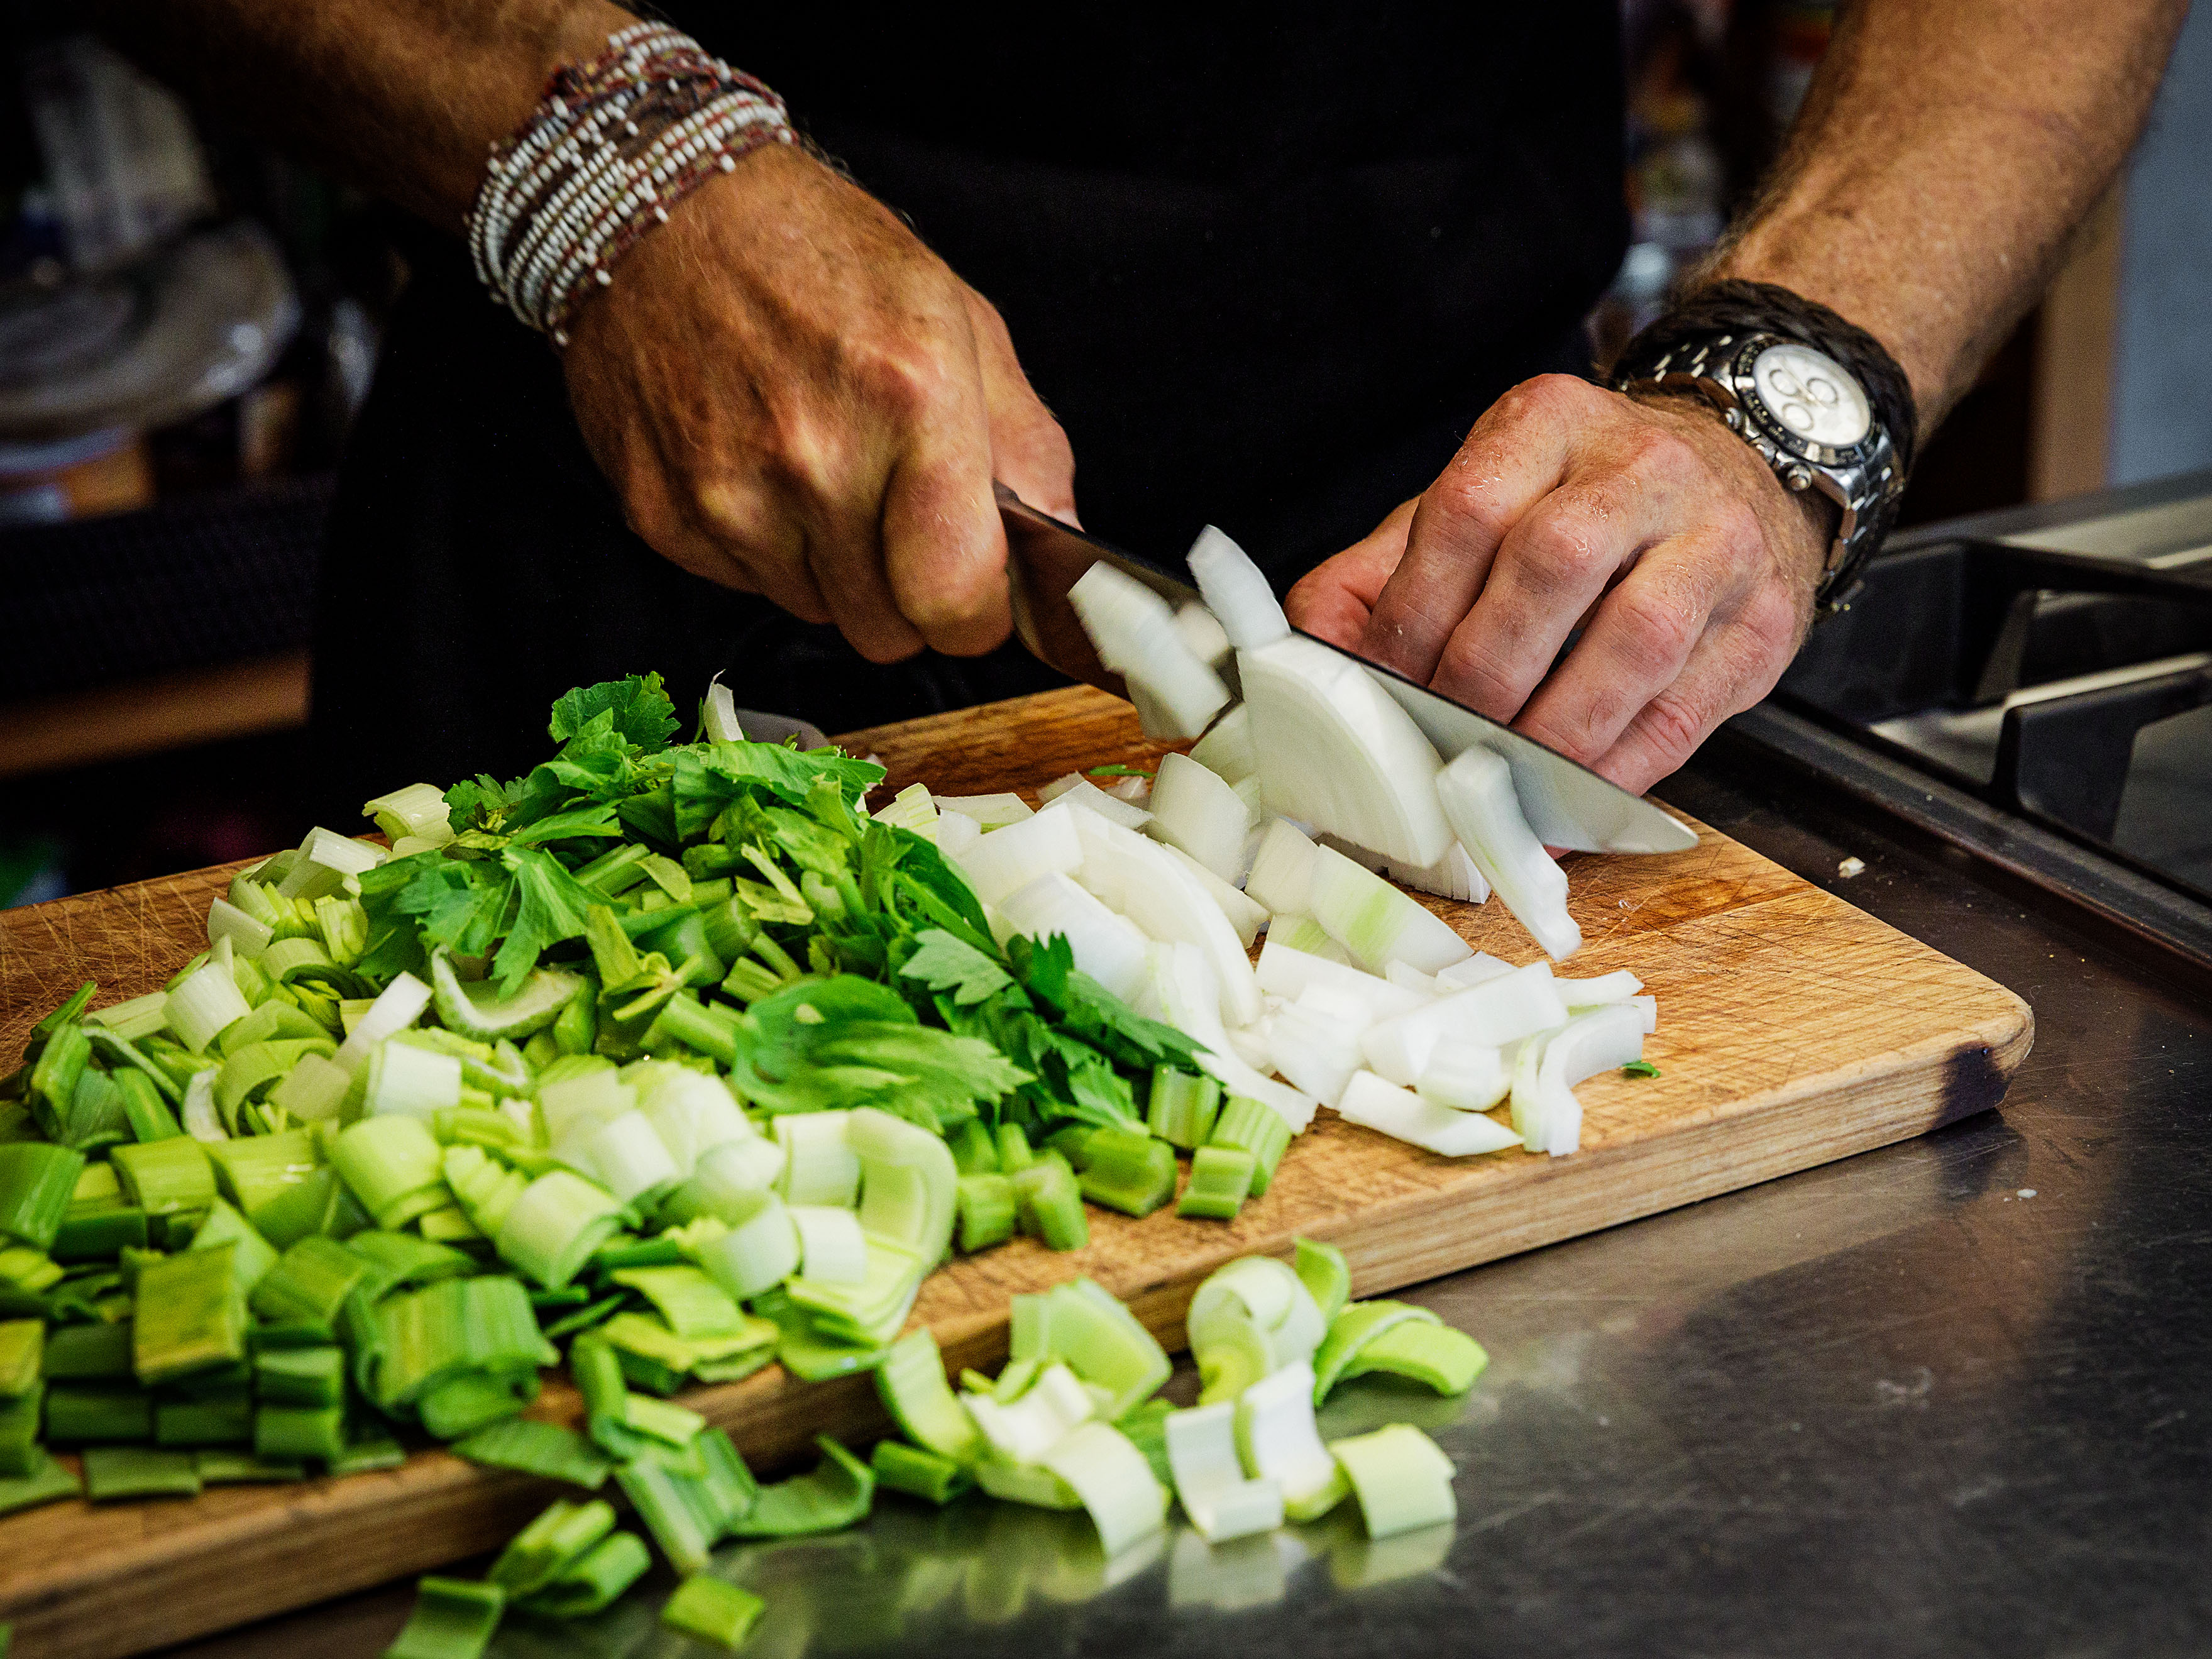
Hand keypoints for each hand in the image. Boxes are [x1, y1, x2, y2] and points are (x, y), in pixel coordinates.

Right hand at [562, 142, 1075, 662]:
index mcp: (910, 400)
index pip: (957, 601)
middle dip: (905, 592)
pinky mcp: (663, 516)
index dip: (976, 614)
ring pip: (817, 615)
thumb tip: (1061, 548)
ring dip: (833, 569)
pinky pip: (744, 586)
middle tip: (894, 514)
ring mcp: (729, 496)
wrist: (662, 210)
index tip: (975, 590)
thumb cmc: (818, 255)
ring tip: (817, 468)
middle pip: (887, 631)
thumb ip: (1025, 443)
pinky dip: (763, 546)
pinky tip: (755, 463)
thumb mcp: (959, 319)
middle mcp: (815, 460)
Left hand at [1285, 374, 1828, 793]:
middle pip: (1554, 565)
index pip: (1468, 511)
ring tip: (1500, 785)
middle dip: (1482, 674)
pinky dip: (1616, 773)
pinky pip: (1686, 712)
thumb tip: (1300, 654)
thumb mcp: (1477, 504)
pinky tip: (1565, 808)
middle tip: (1436, 742)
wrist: (1738, 475)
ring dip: (1555, 732)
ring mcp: (1719, 540)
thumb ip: (1382, 572)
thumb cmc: (1577, 506)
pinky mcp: (1764, 622)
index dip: (1413, 612)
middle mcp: (1643, 467)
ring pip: (1635, 641)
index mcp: (1547, 425)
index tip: (1378, 687)